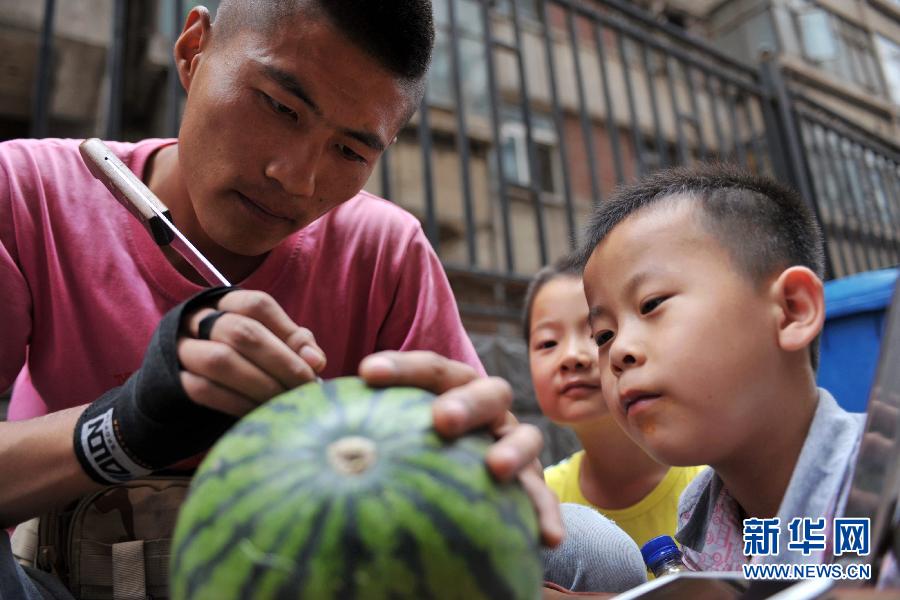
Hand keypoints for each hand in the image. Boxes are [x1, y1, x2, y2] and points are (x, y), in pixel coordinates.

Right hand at [179, 289, 326, 416]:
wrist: (187, 385)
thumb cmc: (243, 359)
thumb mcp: (270, 343)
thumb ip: (295, 344)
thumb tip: (315, 360)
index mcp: (226, 303)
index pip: (257, 305)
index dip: (288, 333)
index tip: (314, 365)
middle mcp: (198, 319)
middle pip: (241, 331)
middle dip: (280, 363)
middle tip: (304, 389)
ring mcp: (180, 347)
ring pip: (221, 360)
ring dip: (260, 385)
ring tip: (284, 403)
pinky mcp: (172, 379)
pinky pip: (203, 389)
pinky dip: (237, 403)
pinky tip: (258, 413)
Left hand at [359, 350, 562, 546]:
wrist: (465, 483)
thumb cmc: (414, 452)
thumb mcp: (388, 439)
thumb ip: (359, 435)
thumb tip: (290, 440)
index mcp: (449, 390)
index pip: (429, 369)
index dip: (402, 368)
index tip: (365, 373)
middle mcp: (486, 411)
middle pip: (485, 389)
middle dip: (464, 402)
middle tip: (440, 420)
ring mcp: (512, 444)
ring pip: (524, 436)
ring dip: (512, 450)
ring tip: (494, 470)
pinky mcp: (530, 484)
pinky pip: (541, 499)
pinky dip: (546, 515)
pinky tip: (546, 541)